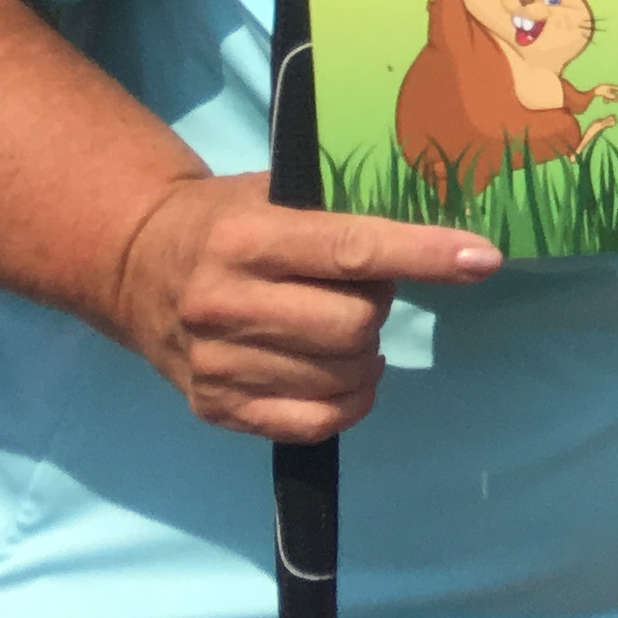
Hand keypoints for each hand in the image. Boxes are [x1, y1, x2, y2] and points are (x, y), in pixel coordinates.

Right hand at [107, 172, 503, 442]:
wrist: (134, 266)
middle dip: (378, 308)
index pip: (353, 250)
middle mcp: (225, 303)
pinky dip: (348, 402)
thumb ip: (342, 215)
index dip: (424, 255)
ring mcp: (216, 364)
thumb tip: (442, 240)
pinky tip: (340, 373)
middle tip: (360, 291)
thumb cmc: (226, 219)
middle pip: (354, 325)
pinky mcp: (215, 408)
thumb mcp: (274, 192)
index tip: (483, 259)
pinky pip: (315, 424)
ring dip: (366, 356)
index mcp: (246, 239)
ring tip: (341, 329)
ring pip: (342, 378)